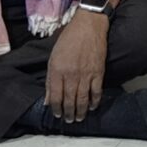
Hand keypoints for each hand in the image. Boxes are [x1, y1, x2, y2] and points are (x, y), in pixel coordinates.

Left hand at [45, 2, 111, 122]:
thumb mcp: (53, 57)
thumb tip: (48, 99)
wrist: (88, 26)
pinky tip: (92, 107)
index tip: (57, 114)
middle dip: (68, 113)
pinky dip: (95, 101)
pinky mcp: (98, 72)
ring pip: (83, 99)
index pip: (55, 96)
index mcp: (58, 70)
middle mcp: (71, 74)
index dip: (56, 108)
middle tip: (69, 120)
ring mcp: (86, 74)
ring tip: (79, 118)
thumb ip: (50, 79)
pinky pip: (97, 91)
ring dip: (81, 111)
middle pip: (69, 100)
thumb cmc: (68, 40)